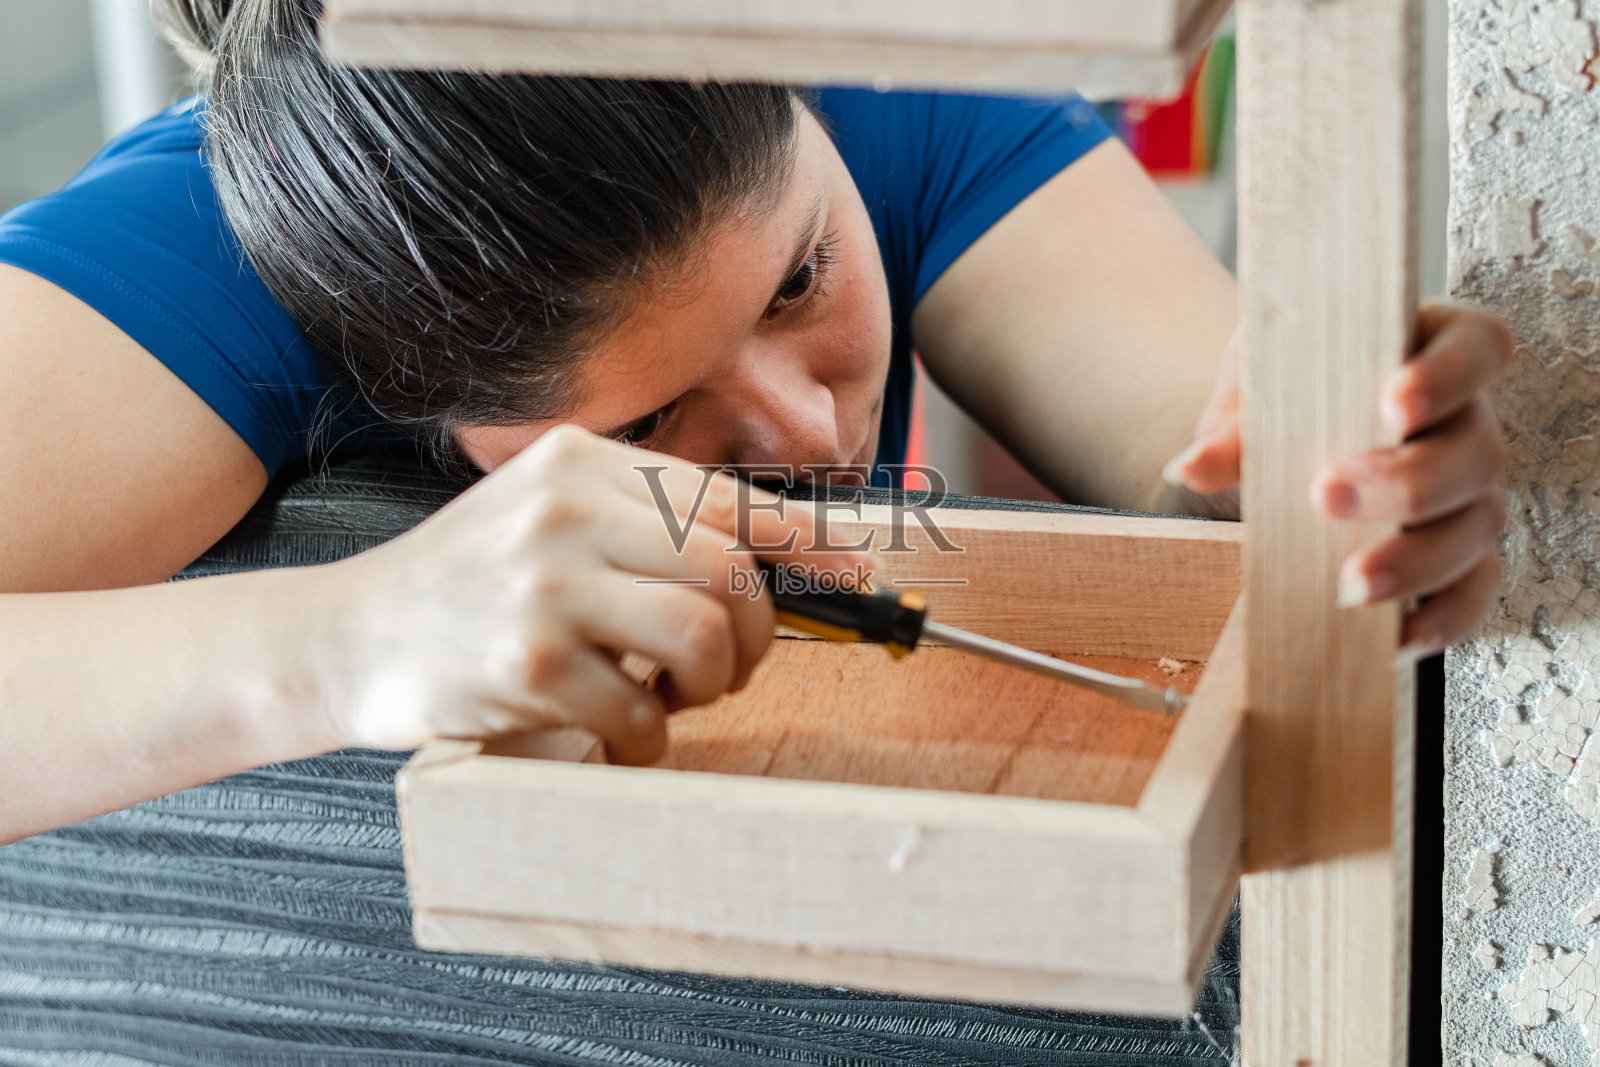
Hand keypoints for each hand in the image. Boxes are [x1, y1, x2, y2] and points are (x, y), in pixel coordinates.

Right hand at [315, 425, 868, 762]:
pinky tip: (621, 737)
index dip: (809, 542)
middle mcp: (565, 508)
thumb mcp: (552, 516)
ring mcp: (544, 585)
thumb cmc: (471, 582)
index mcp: (583, 460)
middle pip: (732, 568)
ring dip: (713, 686)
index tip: (858, 574)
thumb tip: (780, 559)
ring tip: (675, 696)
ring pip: (704, 635)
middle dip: (761, 633)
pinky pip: (643, 713)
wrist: (350, 635)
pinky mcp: (526, 665)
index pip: (729, 496)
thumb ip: (648, 523)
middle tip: (732, 665)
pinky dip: (649, 742)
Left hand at [1164, 303, 1511, 654]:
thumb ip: (1235, 423)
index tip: (1392, 404)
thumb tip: (1192, 468)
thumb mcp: (1257, 383)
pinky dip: (1443, 617)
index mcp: (1433, 348)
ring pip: (1474, 527)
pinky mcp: (1460, 552)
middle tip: (1326, 496)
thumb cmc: (1286, 386)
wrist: (1282, 426)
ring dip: (1415, 562)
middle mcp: (1467, 420)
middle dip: (1404, 483)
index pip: (1475, 347)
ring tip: (1347, 585)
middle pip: (1474, 453)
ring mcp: (1470, 491)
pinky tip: (1395, 638)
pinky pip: (1473, 589)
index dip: (1446, 376)